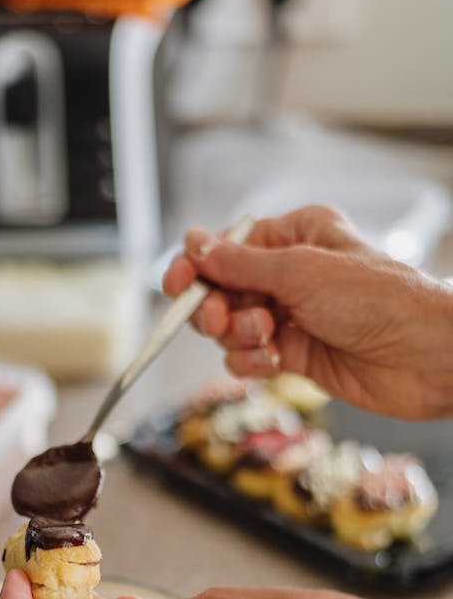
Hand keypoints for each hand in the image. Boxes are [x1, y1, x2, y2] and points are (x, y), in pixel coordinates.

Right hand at [163, 204, 452, 420]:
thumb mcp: (300, 270)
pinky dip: (250, 362)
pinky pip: (248, 358)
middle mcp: (292, 275)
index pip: (227, 248)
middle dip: (217, 308)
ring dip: (238, 337)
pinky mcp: (294, 355)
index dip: (196, 268)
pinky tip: (274, 360)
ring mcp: (292, 317)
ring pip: (231, 328)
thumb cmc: (379, 300)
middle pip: (222, 291)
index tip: (176, 286)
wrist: (422, 356)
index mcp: (296, 236)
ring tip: (267, 338)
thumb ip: (239, 262)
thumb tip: (195, 242)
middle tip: (223, 319)